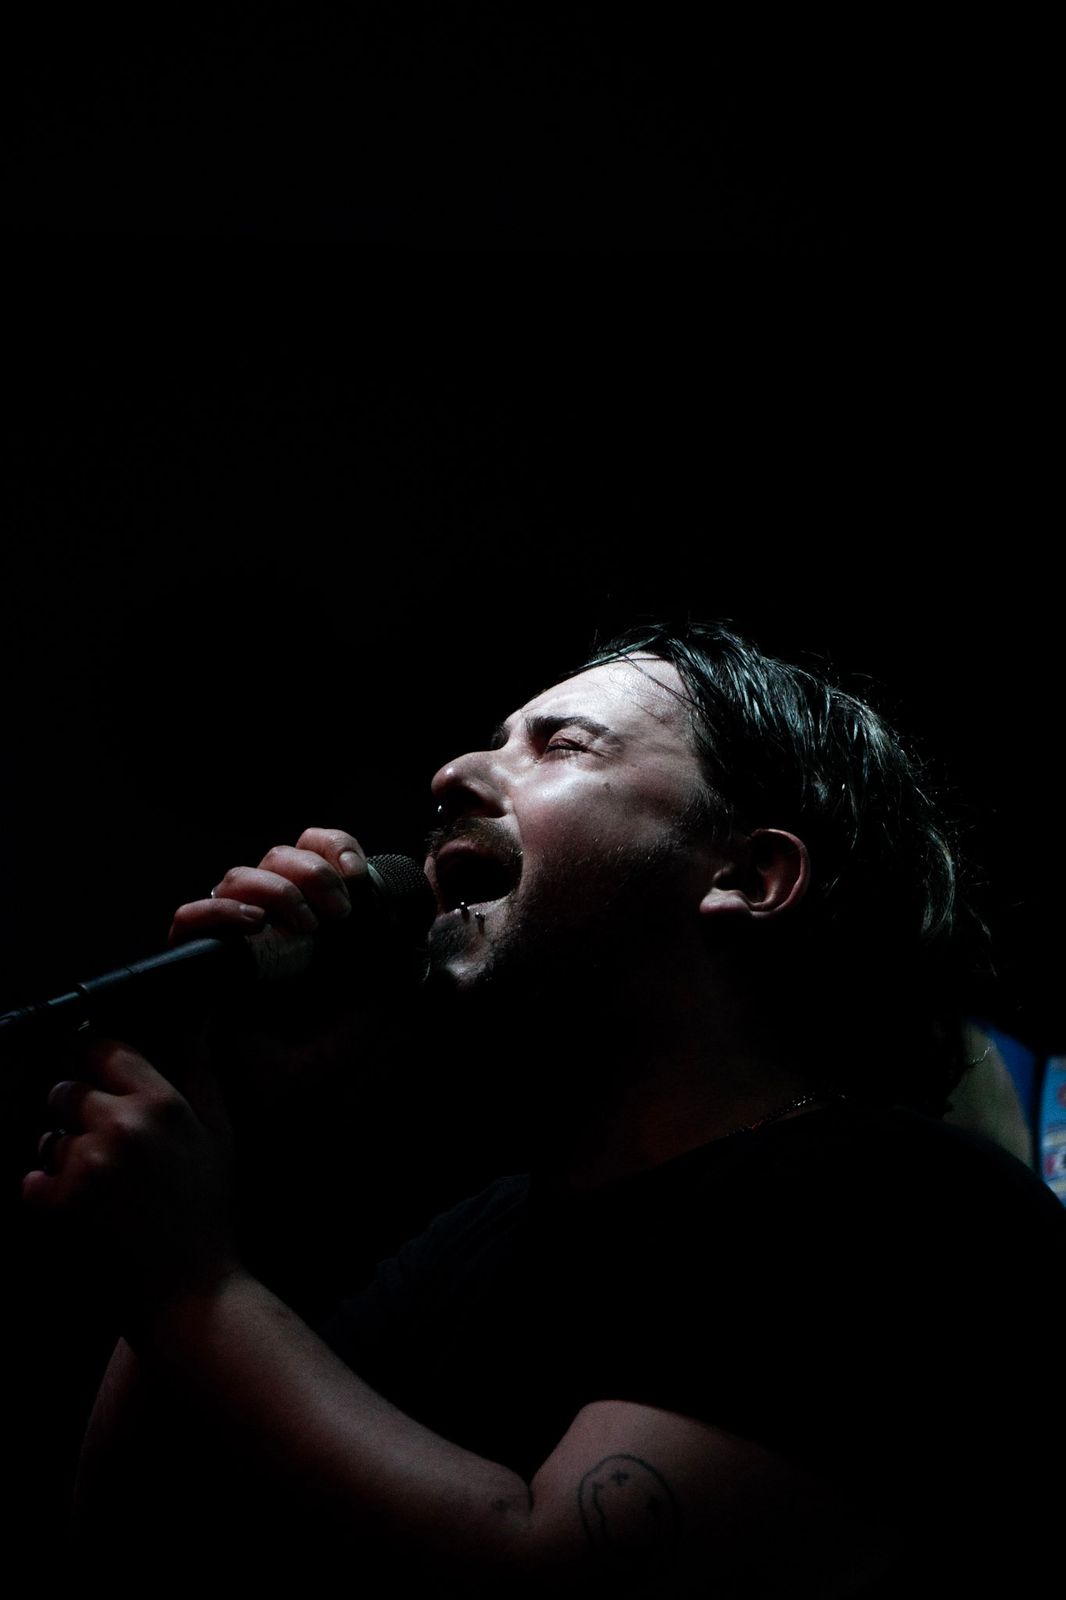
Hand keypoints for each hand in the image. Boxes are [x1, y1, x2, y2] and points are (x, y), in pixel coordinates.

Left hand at [23, 1037, 238, 1319]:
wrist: (193, 1286)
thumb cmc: (211, 1211)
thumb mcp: (221, 1134)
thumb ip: (203, 1073)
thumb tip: (202, 1022)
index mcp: (163, 1102)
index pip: (106, 1050)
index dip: (94, 1062)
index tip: (94, 1076)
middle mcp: (124, 1124)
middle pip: (67, 1091)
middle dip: (75, 1112)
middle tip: (98, 1142)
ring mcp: (92, 1163)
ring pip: (51, 1138)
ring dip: (63, 1157)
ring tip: (97, 1184)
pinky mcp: (67, 1201)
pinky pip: (34, 1180)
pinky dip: (45, 1192)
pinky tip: (72, 1205)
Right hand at [168, 827, 374, 1096]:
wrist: (257, 1114)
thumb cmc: (306, 1069)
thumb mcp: (363, 1020)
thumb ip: (387, 979)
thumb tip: (411, 935)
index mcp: (306, 923)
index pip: (313, 853)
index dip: (334, 848)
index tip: (358, 873)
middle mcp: (264, 922)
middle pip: (277, 856)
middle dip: (313, 872)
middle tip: (338, 913)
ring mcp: (226, 939)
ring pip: (238, 876)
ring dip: (278, 888)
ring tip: (304, 926)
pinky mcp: (191, 963)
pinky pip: (190, 917)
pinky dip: (222, 911)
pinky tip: (253, 925)